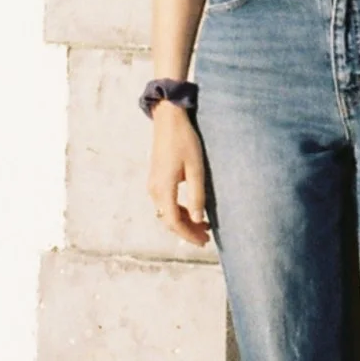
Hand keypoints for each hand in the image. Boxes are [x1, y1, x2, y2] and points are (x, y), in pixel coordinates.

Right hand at [148, 101, 211, 246]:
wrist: (168, 119)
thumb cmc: (184, 141)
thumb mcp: (196, 168)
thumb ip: (196, 195)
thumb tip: (198, 220)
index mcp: (163, 188)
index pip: (174, 222)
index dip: (188, 235)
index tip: (204, 241)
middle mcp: (154, 189)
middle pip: (168, 220)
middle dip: (187, 231)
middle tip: (207, 238)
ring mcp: (153, 184)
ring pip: (167, 213)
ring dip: (184, 222)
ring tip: (203, 227)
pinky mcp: (156, 179)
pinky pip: (165, 203)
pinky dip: (178, 211)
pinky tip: (192, 211)